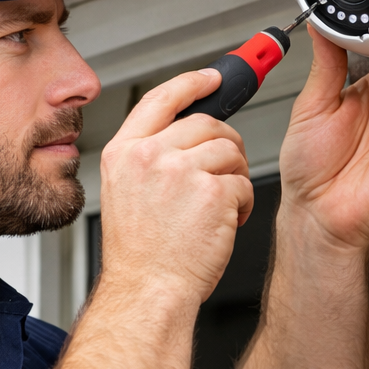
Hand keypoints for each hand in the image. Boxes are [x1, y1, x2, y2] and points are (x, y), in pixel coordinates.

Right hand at [98, 69, 253, 302]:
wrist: (148, 292)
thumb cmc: (142, 255)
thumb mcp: (128, 193)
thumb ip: (150, 157)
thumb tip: (187, 132)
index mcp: (125, 152)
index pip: (162, 98)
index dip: (193, 82)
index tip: (214, 76)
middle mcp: (150, 156)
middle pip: (206, 123)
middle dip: (226, 144)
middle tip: (226, 172)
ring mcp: (181, 172)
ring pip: (230, 150)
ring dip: (235, 177)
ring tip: (222, 207)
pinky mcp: (212, 193)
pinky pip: (243, 182)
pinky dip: (244, 204)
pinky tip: (226, 223)